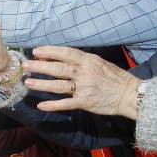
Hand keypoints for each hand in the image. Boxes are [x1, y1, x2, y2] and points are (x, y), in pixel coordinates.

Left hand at [22, 46, 140, 118]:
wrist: (130, 94)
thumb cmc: (115, 78)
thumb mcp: (100, 63)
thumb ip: (82, 61)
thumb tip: (62, 58)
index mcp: (89, 61)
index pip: (66, 53)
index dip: (50, 51)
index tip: (36, 51)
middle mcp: (85, 73)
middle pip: (59, 68)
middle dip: (40, 66)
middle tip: (26, 65)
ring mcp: (84, 88)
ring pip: (59, 85)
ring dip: (42, 84)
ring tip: (28, 83)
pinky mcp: (85, 102)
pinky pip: (66, 104)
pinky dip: (53, 105)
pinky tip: (41, 105)